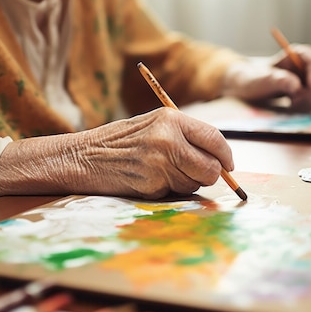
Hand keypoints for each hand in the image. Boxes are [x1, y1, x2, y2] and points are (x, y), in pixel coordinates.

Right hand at [0, 108, 233, 199]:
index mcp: (171, 118)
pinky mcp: (151, 183)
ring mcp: (159, 162)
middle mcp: (168, 138)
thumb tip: (220, 159)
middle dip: (208, 175)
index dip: (226, 155)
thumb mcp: (152, 126)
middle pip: (211, 167)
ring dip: (185, 184)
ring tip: (160, 172)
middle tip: (196, 174)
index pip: (214, 138)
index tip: (229, 165)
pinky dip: (166, 191)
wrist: (81, 156)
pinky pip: (174, 193)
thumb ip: (184, 136)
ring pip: (194, 184)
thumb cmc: (119, 141)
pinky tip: (147, 180)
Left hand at [222, 44, 310, 110]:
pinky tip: (292, 103)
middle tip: (307, 98)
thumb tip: (297, 87)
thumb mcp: (263, 80)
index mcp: (296, 53)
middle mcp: (305, 63)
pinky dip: (308, 101)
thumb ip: (279, 81)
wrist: (249, 88)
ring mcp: (308, 75)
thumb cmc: (254, 79)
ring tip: (292, 101)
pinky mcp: (308, 88)